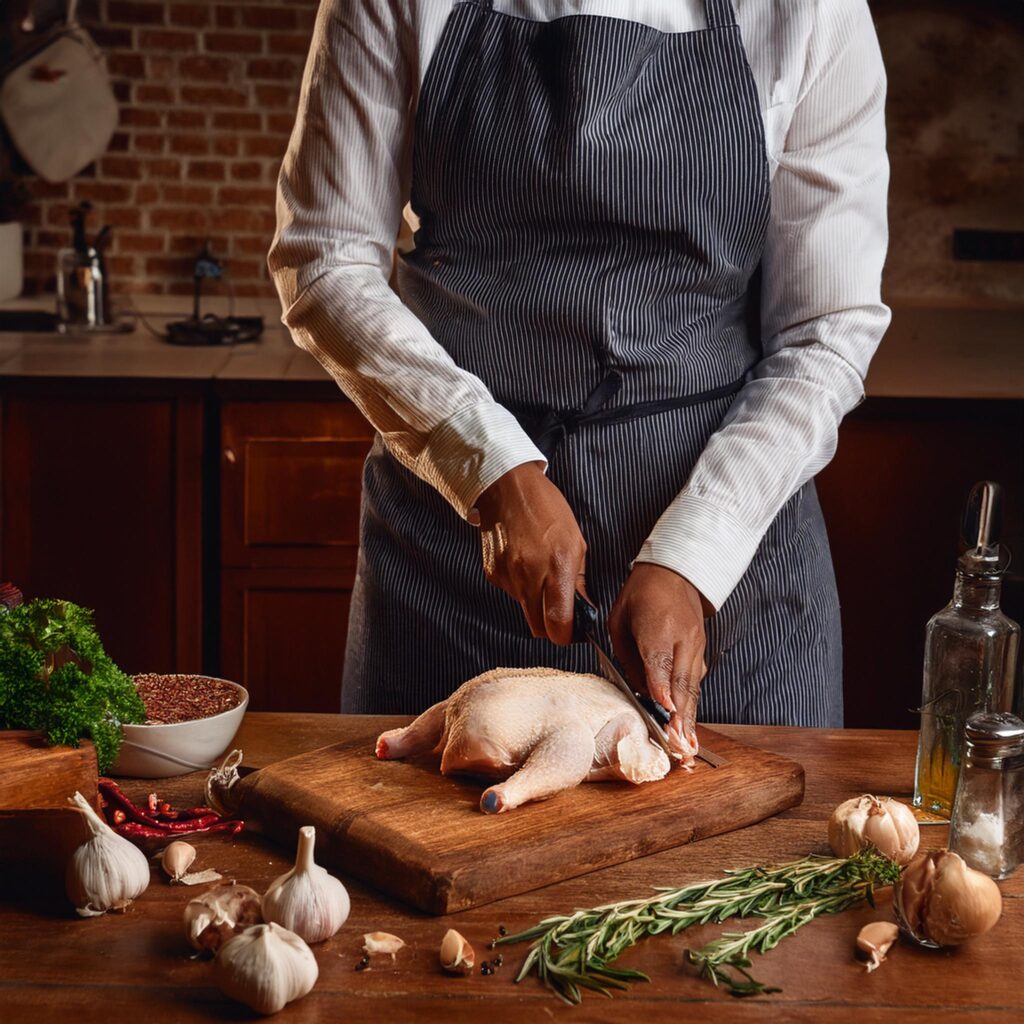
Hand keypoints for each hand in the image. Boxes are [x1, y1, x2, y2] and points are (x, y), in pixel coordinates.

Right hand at [475, 462, 586, 644]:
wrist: (507, 487)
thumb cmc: (546, 508)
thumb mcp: (576, 540)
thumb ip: (579, 579)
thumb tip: (583, 608)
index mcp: (557, 566)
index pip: (557, 624)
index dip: (566, 634)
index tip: (571, 629)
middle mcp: (530, 575)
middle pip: (538, 628)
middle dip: (550, 626)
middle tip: (559, 611)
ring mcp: (508, 576)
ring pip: (524, 611)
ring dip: (536, 604)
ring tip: (541, 575)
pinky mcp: (493, 573)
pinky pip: (511, 594)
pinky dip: (521, 588)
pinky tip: (525, 564)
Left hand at [609, 563, 707, 756]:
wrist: (676, 572)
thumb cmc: (640, 595)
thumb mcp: (620, 619)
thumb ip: (627, 655)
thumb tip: (638, 689)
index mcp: (658, 626)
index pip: (659, 661)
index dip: (661, 686)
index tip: (664, 709)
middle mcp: (683, 638)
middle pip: (681, 682)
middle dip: (679, 716)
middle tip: (677, 744)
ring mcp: (696, 646)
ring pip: (692, 688)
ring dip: (690, 718)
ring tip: (687, 747)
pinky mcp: (701, 652)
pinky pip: (695, 683)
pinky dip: (692, 707)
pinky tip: (689, 729)